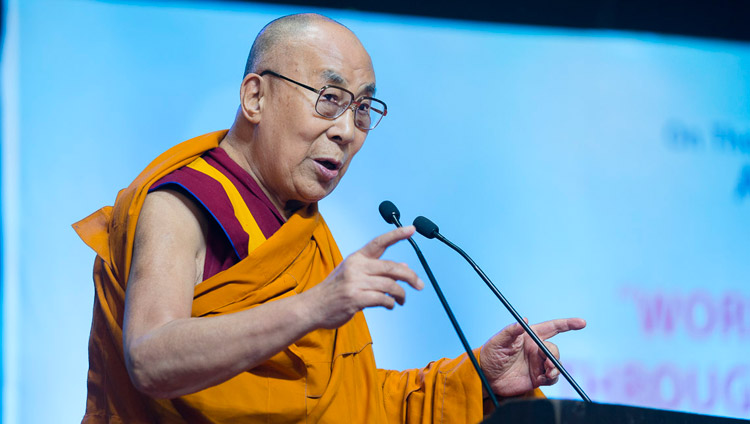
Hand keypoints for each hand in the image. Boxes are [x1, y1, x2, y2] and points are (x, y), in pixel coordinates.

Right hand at [304, 225, 424, 329]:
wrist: (312, 306)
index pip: (379, 242)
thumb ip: (377, 270)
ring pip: (390, 285)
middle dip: (410, 276)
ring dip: (401, 294)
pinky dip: (391, 303)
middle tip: (420, 285)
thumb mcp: (355, 274)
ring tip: (402, 300)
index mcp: (357, 257)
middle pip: (392, 267)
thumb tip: (404, 267)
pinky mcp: (355, 299)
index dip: (397, 234)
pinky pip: (383, 299)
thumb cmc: (336, 290)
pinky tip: (390, 305)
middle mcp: (356, 267)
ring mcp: (355, 283)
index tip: (412, 229)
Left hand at [480, 318, 585, 396]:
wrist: (486, 377)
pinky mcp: (537, 377)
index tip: (582, 323)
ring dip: (554, 368)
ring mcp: (538, 363)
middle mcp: (536, 349)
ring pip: (556, 364)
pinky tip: (541, 379)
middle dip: (553, 356)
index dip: (568, 324)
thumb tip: (525, 320)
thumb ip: (511, 331)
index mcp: (529, 336)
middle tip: (547, 364)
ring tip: (545, 373)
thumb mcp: (498, 341)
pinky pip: (552, 377)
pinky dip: (551, 378)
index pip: (553, 327)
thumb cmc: (490, 355)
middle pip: (554, 350)